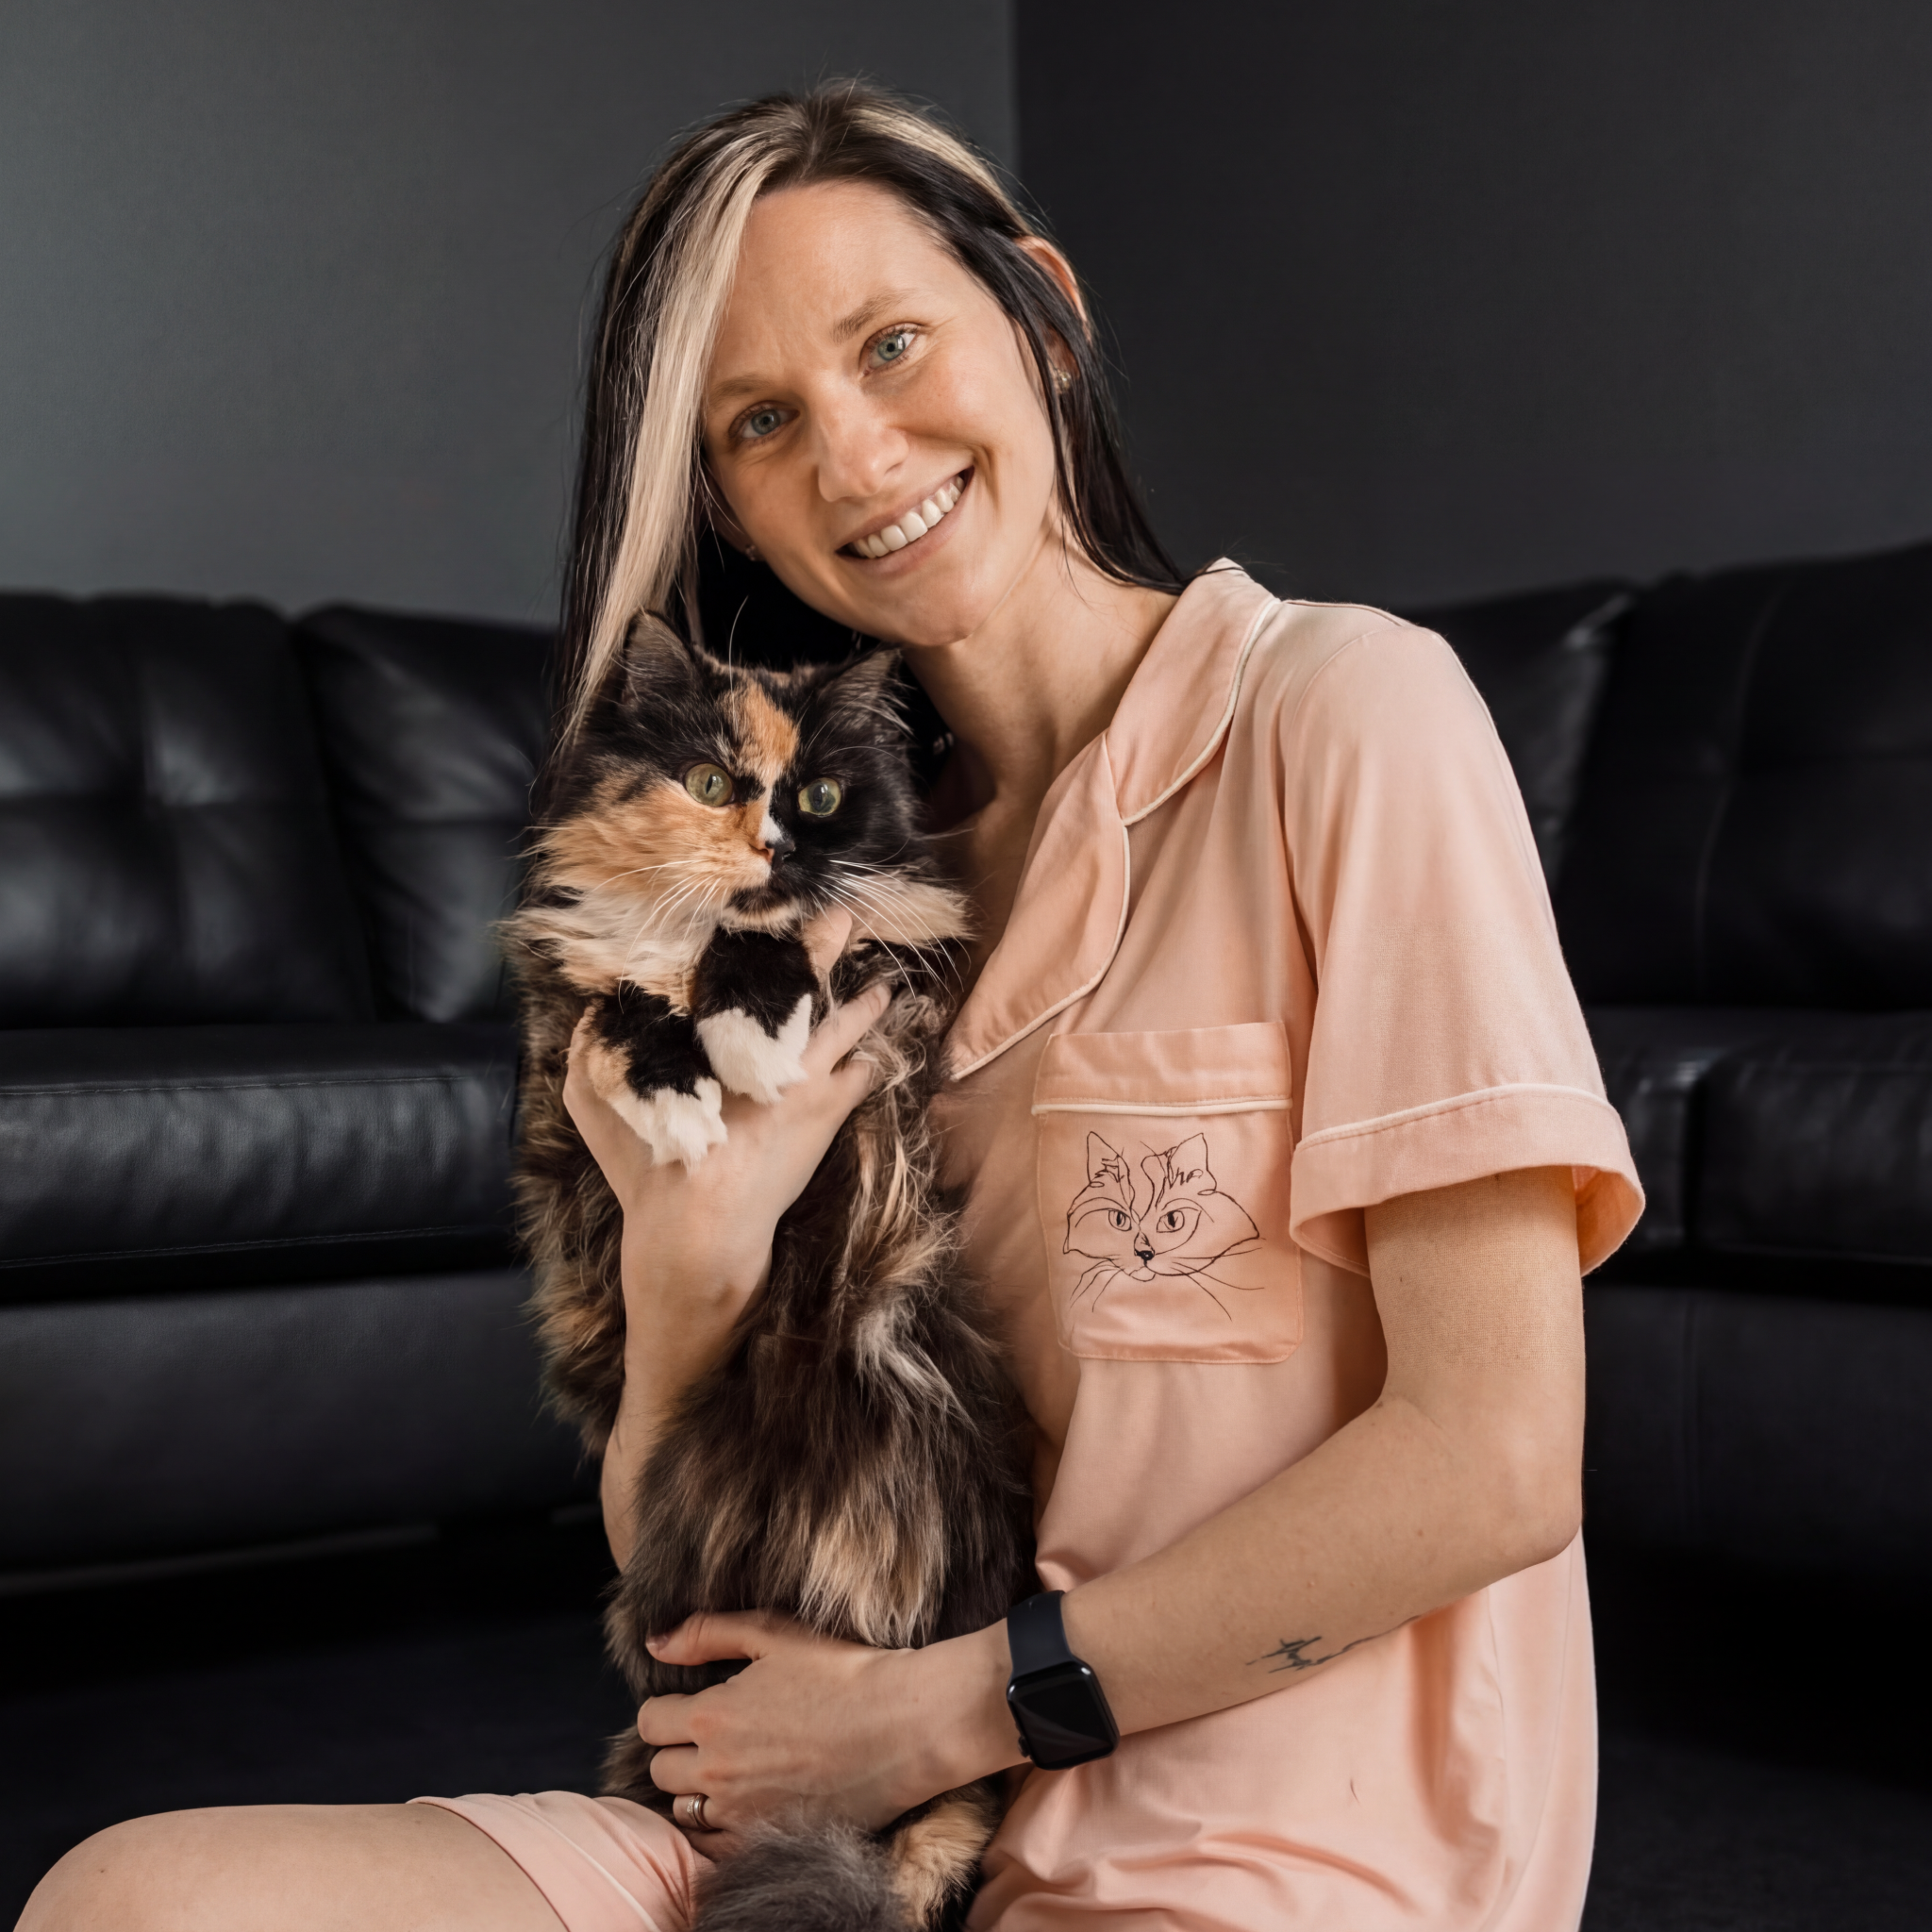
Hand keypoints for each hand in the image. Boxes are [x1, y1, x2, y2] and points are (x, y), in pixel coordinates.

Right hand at [562, 909, 888, 1360]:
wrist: (698, 1222)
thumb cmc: (646, 1165)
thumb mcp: (595, 1104)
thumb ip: (588, 1052)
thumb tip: (590, 1010)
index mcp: (709, 1033)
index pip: (743, 972)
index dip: (764, 941)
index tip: (775, 913)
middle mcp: (761, 1043)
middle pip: (803, 982)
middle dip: (824, 945)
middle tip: (845, 918)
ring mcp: (803, 1075)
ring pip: (845, 1024)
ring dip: (864, 1004)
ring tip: (882, 987)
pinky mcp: (827, 1111)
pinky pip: (864, 1071)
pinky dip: (873, 1055)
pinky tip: (883, 1047)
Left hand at [636, 1612, 1015, 1857]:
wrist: (906, 1725)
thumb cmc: (844, 1673)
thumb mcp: (774, 1634)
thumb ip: (707, 1634)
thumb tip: (655, 1643)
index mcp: (712, 1716)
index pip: (649, 1721)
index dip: (668, 1708)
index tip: (695, 1702)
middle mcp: (717, 1772)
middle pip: (660, 1770)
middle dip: (679, 1749)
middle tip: (716, 1733)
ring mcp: (742, 1813)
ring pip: (685, 1810)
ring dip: (699, 1789)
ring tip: (736, 1766)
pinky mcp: (770, 1839)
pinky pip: (717, 1844)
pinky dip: (723, 1824)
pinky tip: (752, 1798)